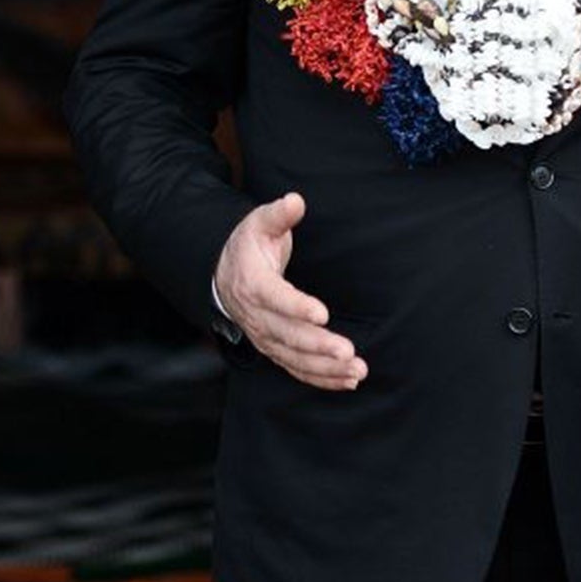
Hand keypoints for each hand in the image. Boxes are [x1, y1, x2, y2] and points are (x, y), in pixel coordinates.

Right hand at [214, 193, 366, 390]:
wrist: (224, 275)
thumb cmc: (248, 247)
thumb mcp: (258, 223)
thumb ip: (278, 215)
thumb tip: (295, 201)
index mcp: (253, 283)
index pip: (274, 298)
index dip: (297, 307)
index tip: (322, 313)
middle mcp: (256, 316)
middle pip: (287, 335)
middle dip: (318, 346)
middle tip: (348, 351)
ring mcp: (265, 336)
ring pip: (294, 358)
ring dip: (325, 367)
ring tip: (356, 369)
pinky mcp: (275, 348)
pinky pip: (297, 368)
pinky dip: (322, 378)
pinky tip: (347, 380)